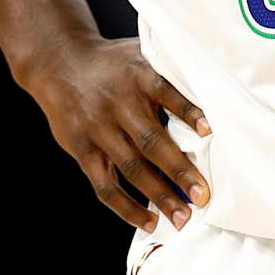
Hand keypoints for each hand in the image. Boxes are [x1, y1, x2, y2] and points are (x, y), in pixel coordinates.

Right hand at [21, 35, 211, 233]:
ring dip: (158, 195)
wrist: (59, 63)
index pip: (166, 92)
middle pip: (150, 140)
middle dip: (178, 170)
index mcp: (137, 75)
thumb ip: (170, 71)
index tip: (209, 130)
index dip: (187, 111)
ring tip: (181, 219)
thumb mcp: (140, 53)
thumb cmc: (113, 63)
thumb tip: (215, 91)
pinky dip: (126, 207)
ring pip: (131, 167)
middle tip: (202, 195)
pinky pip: (104, 185)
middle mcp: (117, 103)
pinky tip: (148, 221)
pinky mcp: (82, 149)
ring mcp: (98, 129)